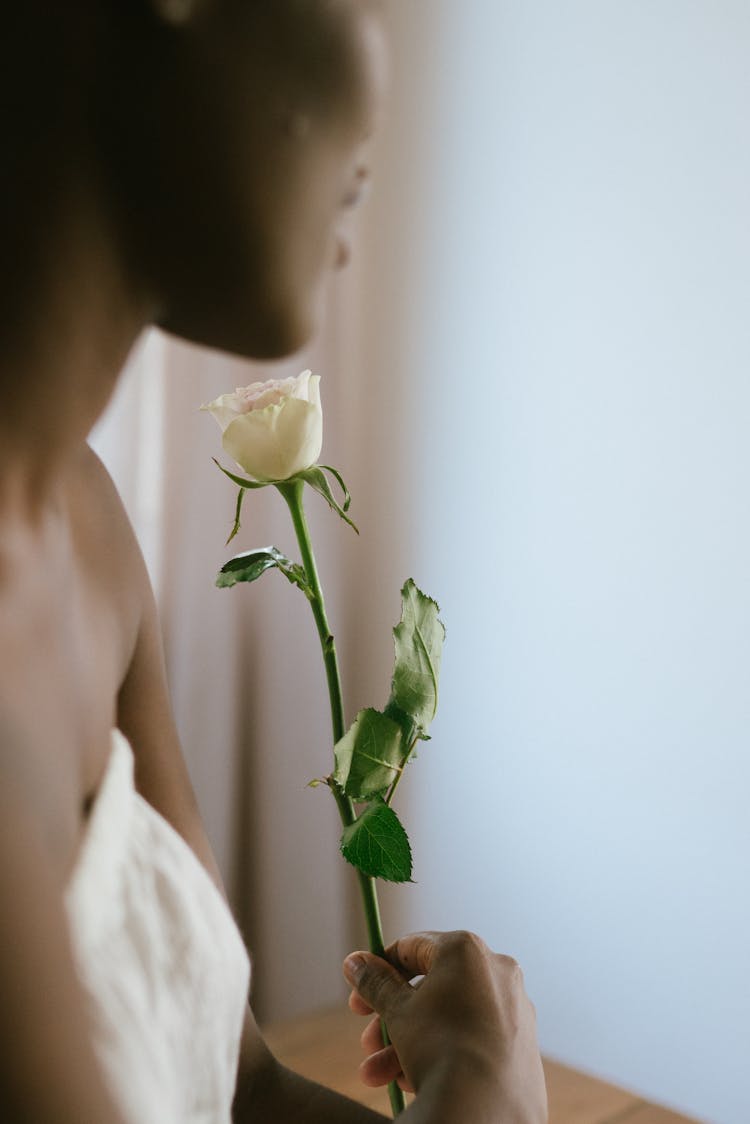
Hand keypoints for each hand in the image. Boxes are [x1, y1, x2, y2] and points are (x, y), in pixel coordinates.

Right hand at [343, 930, 546, 1122]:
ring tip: (380, 1075)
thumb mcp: (397, 1011)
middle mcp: (496, 969)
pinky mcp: (521, 1041)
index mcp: (466, 949)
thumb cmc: (439, 1045)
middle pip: (430, 988)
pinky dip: (442, 1054)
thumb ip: (375, 982)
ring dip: (408, 1044)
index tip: (358, 996)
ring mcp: (513, 1006)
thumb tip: (355, 962)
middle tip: (367, 1043)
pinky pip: (472, 1038)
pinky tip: (414, 1081)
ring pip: (449, 1018)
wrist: (484, 1106)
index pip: (412, 948)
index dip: (378, 972)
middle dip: (392, 1019)